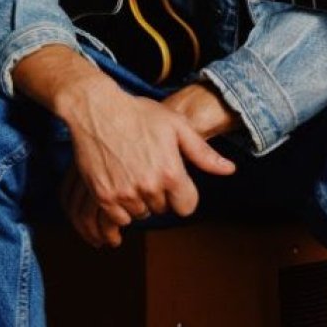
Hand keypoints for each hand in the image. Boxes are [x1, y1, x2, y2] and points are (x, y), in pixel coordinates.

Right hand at [62, 87, 234, 246]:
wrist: (97, 109)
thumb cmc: (139, 114)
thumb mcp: (176, 126)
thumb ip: (203, 153)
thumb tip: (229, 170)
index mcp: (171, 172)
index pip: (186, 207)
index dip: (182, 194)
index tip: (173, 181)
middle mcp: (149, 187)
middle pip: (162, 209)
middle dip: (159, 194)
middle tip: (148, 168)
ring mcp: (125, 193)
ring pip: (140, 213)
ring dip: (139, 200)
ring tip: (132, 172)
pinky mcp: (104, 196)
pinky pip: (119, 217)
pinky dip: (120, 206)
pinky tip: (119, 181)